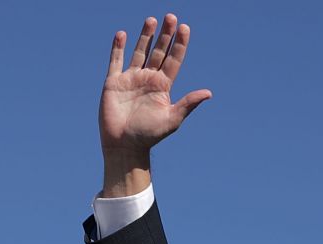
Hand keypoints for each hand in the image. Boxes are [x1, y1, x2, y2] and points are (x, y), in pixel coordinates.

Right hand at [99, 14, 210, 193]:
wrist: (124, 147)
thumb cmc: (148, 136)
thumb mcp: (171, 120)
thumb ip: (188, 104)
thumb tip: (208, 93)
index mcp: (162, 86)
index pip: (173, 60)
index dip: (179, 44)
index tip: (184, 28)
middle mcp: (148, 79)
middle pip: (158, 51)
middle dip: (165, 35)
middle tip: (171, 17)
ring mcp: (131, 79)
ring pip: (139, 52)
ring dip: (146, 36)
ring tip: (152, 19)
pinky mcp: (114, 83)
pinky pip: (116, 61)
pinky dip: (117, 48)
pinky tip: (122, 34)